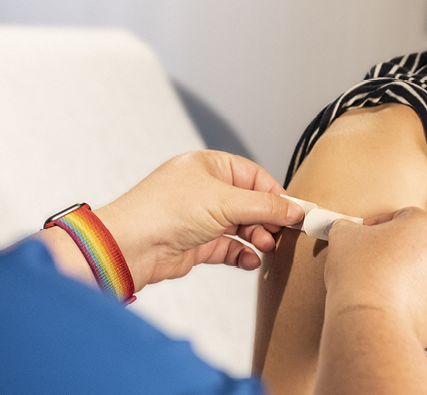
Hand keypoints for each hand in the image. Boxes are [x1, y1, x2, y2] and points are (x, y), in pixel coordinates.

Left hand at [94, 151, 304, 291]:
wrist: (131, 245)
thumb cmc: (164, 211)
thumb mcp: (225, 202)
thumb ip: (264, 206)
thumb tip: (294, 209)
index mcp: (208, 166)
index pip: (254, 176)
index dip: (276, 195)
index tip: (296, 212)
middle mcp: (204, 189)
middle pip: (249, 203)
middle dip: (267, 219)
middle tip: (283, 233)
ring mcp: (199, 217)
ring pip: (240, 226)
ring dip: (256, 237)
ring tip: (266, 246)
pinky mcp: (196, 243)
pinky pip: (227, 247)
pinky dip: (242, 254)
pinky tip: (252, 260)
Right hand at [323, 207, 426, 346]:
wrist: (371, 323)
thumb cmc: (359, 274)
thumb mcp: (343, 236)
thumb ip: (348, 227)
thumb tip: (347, 230)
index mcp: (424, 226)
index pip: (402, 216)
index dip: (379, 224)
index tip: (363, 237)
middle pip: (418, 243)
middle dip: (396, 249)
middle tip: (372, 261)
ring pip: (424, 271)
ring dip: (406, 274)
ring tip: (380, 285)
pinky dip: (412, 298)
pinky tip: (390, 303)